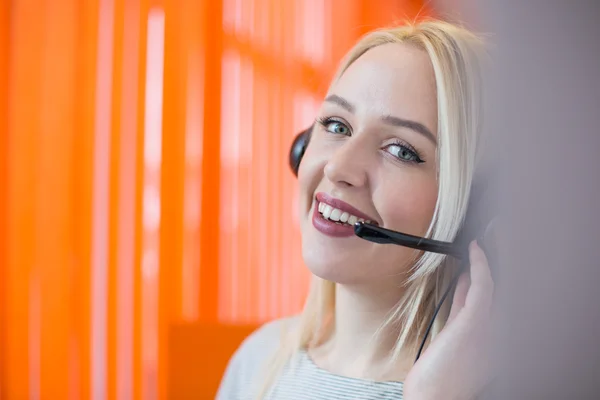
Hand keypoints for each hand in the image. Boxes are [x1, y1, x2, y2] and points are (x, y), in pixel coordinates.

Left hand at [403, 241, 494, 399]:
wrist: (435, 397)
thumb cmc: (440, 375)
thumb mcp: (454, 340)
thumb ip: (461, 313)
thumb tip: (462, 287)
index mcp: (495, 339)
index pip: (493, 301)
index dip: (486, 277)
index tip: (480, 261)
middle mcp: (498, 333)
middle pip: (499, 292)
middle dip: (494, 267)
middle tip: (485, 245)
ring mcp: (491, 328)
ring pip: (496, 285)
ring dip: (489, 260)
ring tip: (482, 242)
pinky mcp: (475, 322)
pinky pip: (482, 286)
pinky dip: (480, 264)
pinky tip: (475, 250)